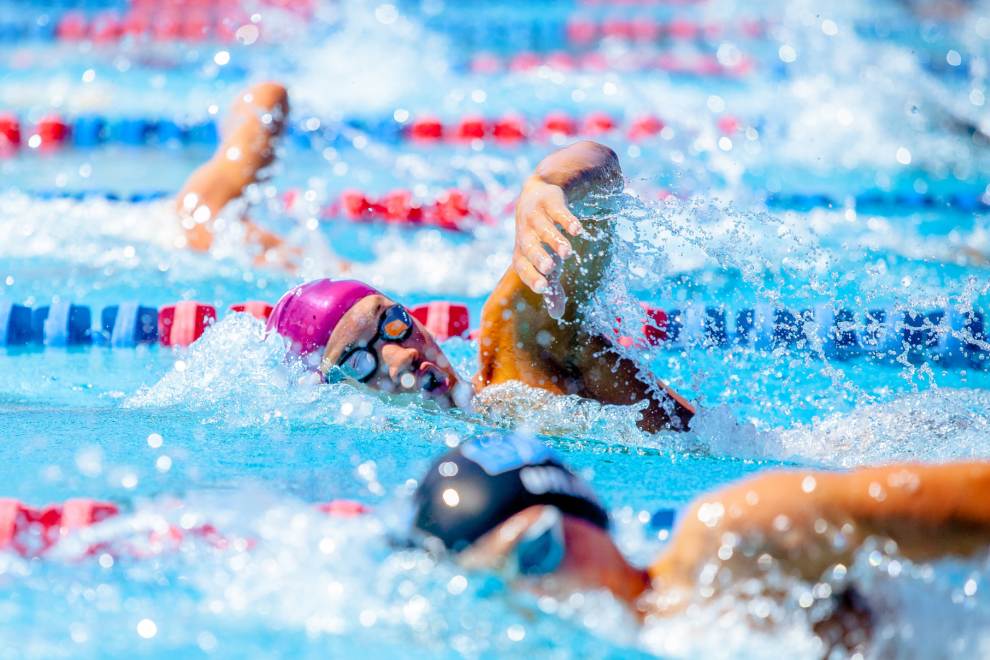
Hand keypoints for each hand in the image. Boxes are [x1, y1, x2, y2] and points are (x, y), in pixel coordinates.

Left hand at [512, 179, 584, 293]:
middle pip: (528, 247)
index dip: (531, 277)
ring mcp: (535, 217)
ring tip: (567, 252)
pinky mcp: (549, 202)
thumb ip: (552, 287)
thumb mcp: (545, 261)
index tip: (543, 288)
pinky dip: (566, 220)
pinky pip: (557, 211)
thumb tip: (557, 314)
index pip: (522, 266)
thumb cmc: (540, 237)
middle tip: (550, 268)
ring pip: (543, 228)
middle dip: (538, 257)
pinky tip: (577, 230)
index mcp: (522, 252)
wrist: (536, 194)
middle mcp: (525, 234)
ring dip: (555, 240)